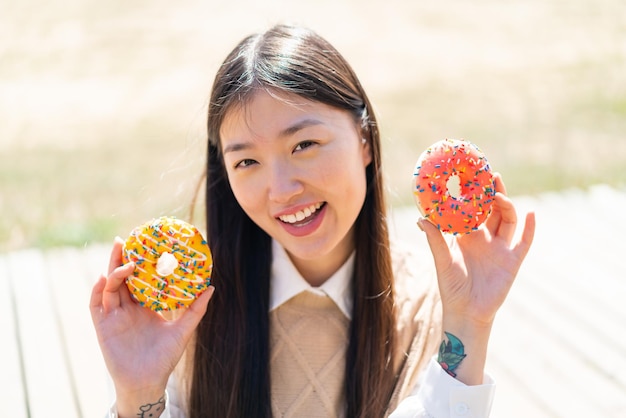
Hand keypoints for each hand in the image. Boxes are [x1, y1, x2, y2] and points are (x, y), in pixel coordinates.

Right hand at [89, 237, 213, 410]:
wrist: (148, 381)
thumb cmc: (165, 357)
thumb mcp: (183, 330)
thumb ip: (196, 310)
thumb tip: (211, 287)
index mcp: (144, 306)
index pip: (139, 279)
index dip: (139, 262)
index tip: (144, 244)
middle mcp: (127, 308)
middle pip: (121, 278)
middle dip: (120, 259)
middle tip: (124, 240)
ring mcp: (114, 317)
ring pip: (109, 287)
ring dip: (113, 271)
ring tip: (122, 258)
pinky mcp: (103, 327)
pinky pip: (96, 306)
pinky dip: (98, 291)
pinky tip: (104, 278)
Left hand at [419, 173, 534, 325]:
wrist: (466, 311)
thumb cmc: (451, 286)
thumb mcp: (442, 260)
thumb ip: (435, 240)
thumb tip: (421, 219)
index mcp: (468, 236)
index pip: (474, 209)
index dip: (475, 194)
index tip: (474, 176)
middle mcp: (486, 239)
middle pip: (494, 210)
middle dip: (494, 193)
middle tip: (491, 176)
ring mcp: (500, 248)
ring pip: (508, 220)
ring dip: (507, 206)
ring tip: (499, 195)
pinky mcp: (512, 261)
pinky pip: (524, 241)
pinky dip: (530, 228)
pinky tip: (532, 213)